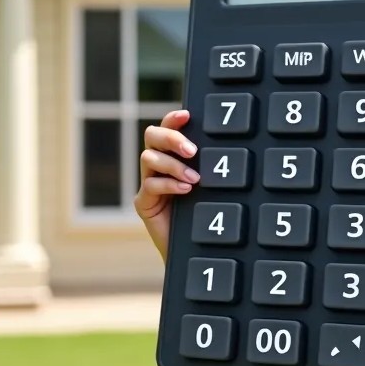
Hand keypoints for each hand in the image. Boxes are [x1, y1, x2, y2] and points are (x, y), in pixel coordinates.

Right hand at [134, 109, 198, 260]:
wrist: (197, 250)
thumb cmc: (204, 214)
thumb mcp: (208, 184)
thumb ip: (205, 164)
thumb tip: (220, 145)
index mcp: (171, 156)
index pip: (166, 129)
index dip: (172, 119)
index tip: (186, 115)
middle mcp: (157, 167)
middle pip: (151, 136)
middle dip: (171, 138)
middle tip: (192, 150)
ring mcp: (148, 184)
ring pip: (148, 158)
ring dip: (173, 165)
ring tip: (194, 178)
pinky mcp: (144, 204)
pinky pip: (149, 185)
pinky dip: (168, 184)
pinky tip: (186, 190)